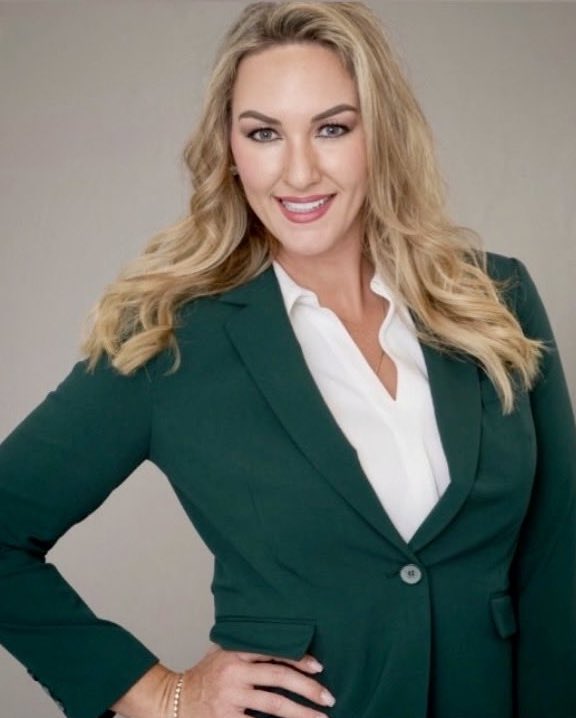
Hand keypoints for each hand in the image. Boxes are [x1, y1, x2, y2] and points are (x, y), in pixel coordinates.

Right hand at [177, 644, 335, 716]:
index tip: (319, 667)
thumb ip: (244, 646)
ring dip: (301, 714)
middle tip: (329, 698)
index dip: (299, 659)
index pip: (274, 652)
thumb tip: (278, 638)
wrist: (173, 701)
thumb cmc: (203, 677)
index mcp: (236, 654)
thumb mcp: (221, 653)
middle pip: (279, 678)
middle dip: (308, 689)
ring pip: (274, 706)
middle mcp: (234, 674)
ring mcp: (231, 698)